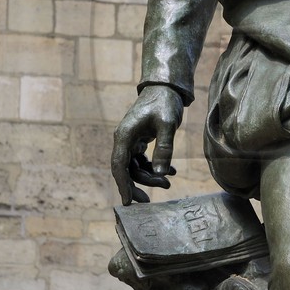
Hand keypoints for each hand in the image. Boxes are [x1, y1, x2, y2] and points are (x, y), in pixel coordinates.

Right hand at [111, 84, 184, 204]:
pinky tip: (171, 172)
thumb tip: (161, 174)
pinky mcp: (139, 140)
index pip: (119, 165)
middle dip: (138, 185)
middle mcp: (123, 139)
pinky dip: (154, 167)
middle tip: (149, 201)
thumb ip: (164, 149)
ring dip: (150, 177)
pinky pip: (142, 160)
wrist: (166, 87)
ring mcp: (130, 140)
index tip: (128, 202)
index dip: (122, 185)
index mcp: (124, 135)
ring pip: (135, 167)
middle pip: (125, 169)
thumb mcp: (167, 125)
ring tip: (169, 182)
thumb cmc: (165, 102)